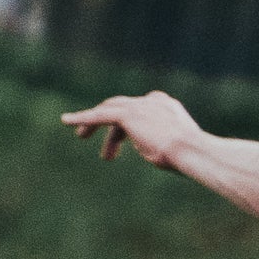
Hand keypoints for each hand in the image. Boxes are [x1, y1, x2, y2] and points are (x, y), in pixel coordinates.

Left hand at [62, 90, 204, 169]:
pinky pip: (98, 115)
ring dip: (93, 123)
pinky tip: (67, 121)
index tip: (129, 140)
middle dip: (113, 126)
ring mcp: (139, 106)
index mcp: (167, 107)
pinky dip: (82, 118)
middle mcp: (153, 101)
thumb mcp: (176, 149)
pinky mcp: (126, 114)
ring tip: (81, 136)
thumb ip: (162, 144)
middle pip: (125, 109)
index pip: (144, 110)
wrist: (191, 150)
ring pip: (109, 110)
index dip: (132, 125)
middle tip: (107, 149)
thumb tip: (151, 149)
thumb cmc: (189, 157)